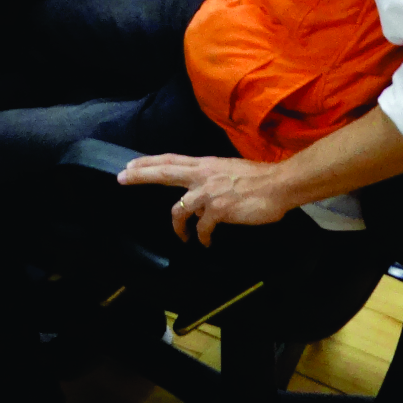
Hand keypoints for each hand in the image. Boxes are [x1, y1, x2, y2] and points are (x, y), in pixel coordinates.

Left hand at [117, 149, 298, 243]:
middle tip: (122, 178)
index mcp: (206, 165)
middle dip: (141, 175)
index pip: (171, 160)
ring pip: (180, 210)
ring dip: (178, 227)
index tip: (130, 165)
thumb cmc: (261, 179)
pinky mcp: (218, 210)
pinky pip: (202, 228)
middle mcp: (203, 176)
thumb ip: (213, 177)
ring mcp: (209, 193)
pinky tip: (207, 242)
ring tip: (182, 236)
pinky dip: (202, 237)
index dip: (149, 163)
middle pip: (165, 172)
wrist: (281, 184)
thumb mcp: (230, 169)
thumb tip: (205, 189)